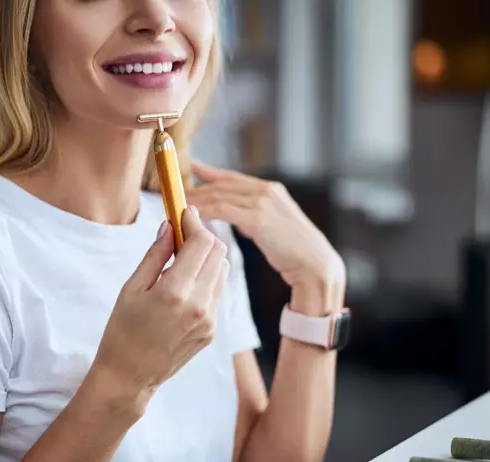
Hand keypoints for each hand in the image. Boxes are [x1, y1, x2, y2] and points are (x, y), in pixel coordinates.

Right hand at [93, 207, 228, 397]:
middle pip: (218, 252)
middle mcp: (199, 306)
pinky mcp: (212, 330)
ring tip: (179, 262)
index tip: (182, 213)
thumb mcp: (131, 288)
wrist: (130, 376)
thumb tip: (170, 225)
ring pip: (223, 270)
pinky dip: (206, 277)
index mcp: (175, 293)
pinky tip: (183, 284)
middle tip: (180, 233)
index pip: (202, 243)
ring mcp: (209, 320)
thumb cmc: (122, 331)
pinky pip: (218, 291)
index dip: (194, 222)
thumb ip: (155, 254)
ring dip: (206, 257)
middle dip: (201, 236)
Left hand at [187, 161, 345, 313]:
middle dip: (195, 188)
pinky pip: (222, 210)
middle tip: (173, 192)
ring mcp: (263, 202)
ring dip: (195, 200)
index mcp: (271, 190)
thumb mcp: (274, 226)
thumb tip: (236, 215)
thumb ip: (255, 216)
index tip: (191, 168)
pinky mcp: (259, 219)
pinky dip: (205, 212)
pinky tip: (192, 218)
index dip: (209, 173)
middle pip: (221, 184)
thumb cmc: (295, 253)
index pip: (232, 177)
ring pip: (218, 195)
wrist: (316, 265)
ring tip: (176, 206)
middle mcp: (266, 191)